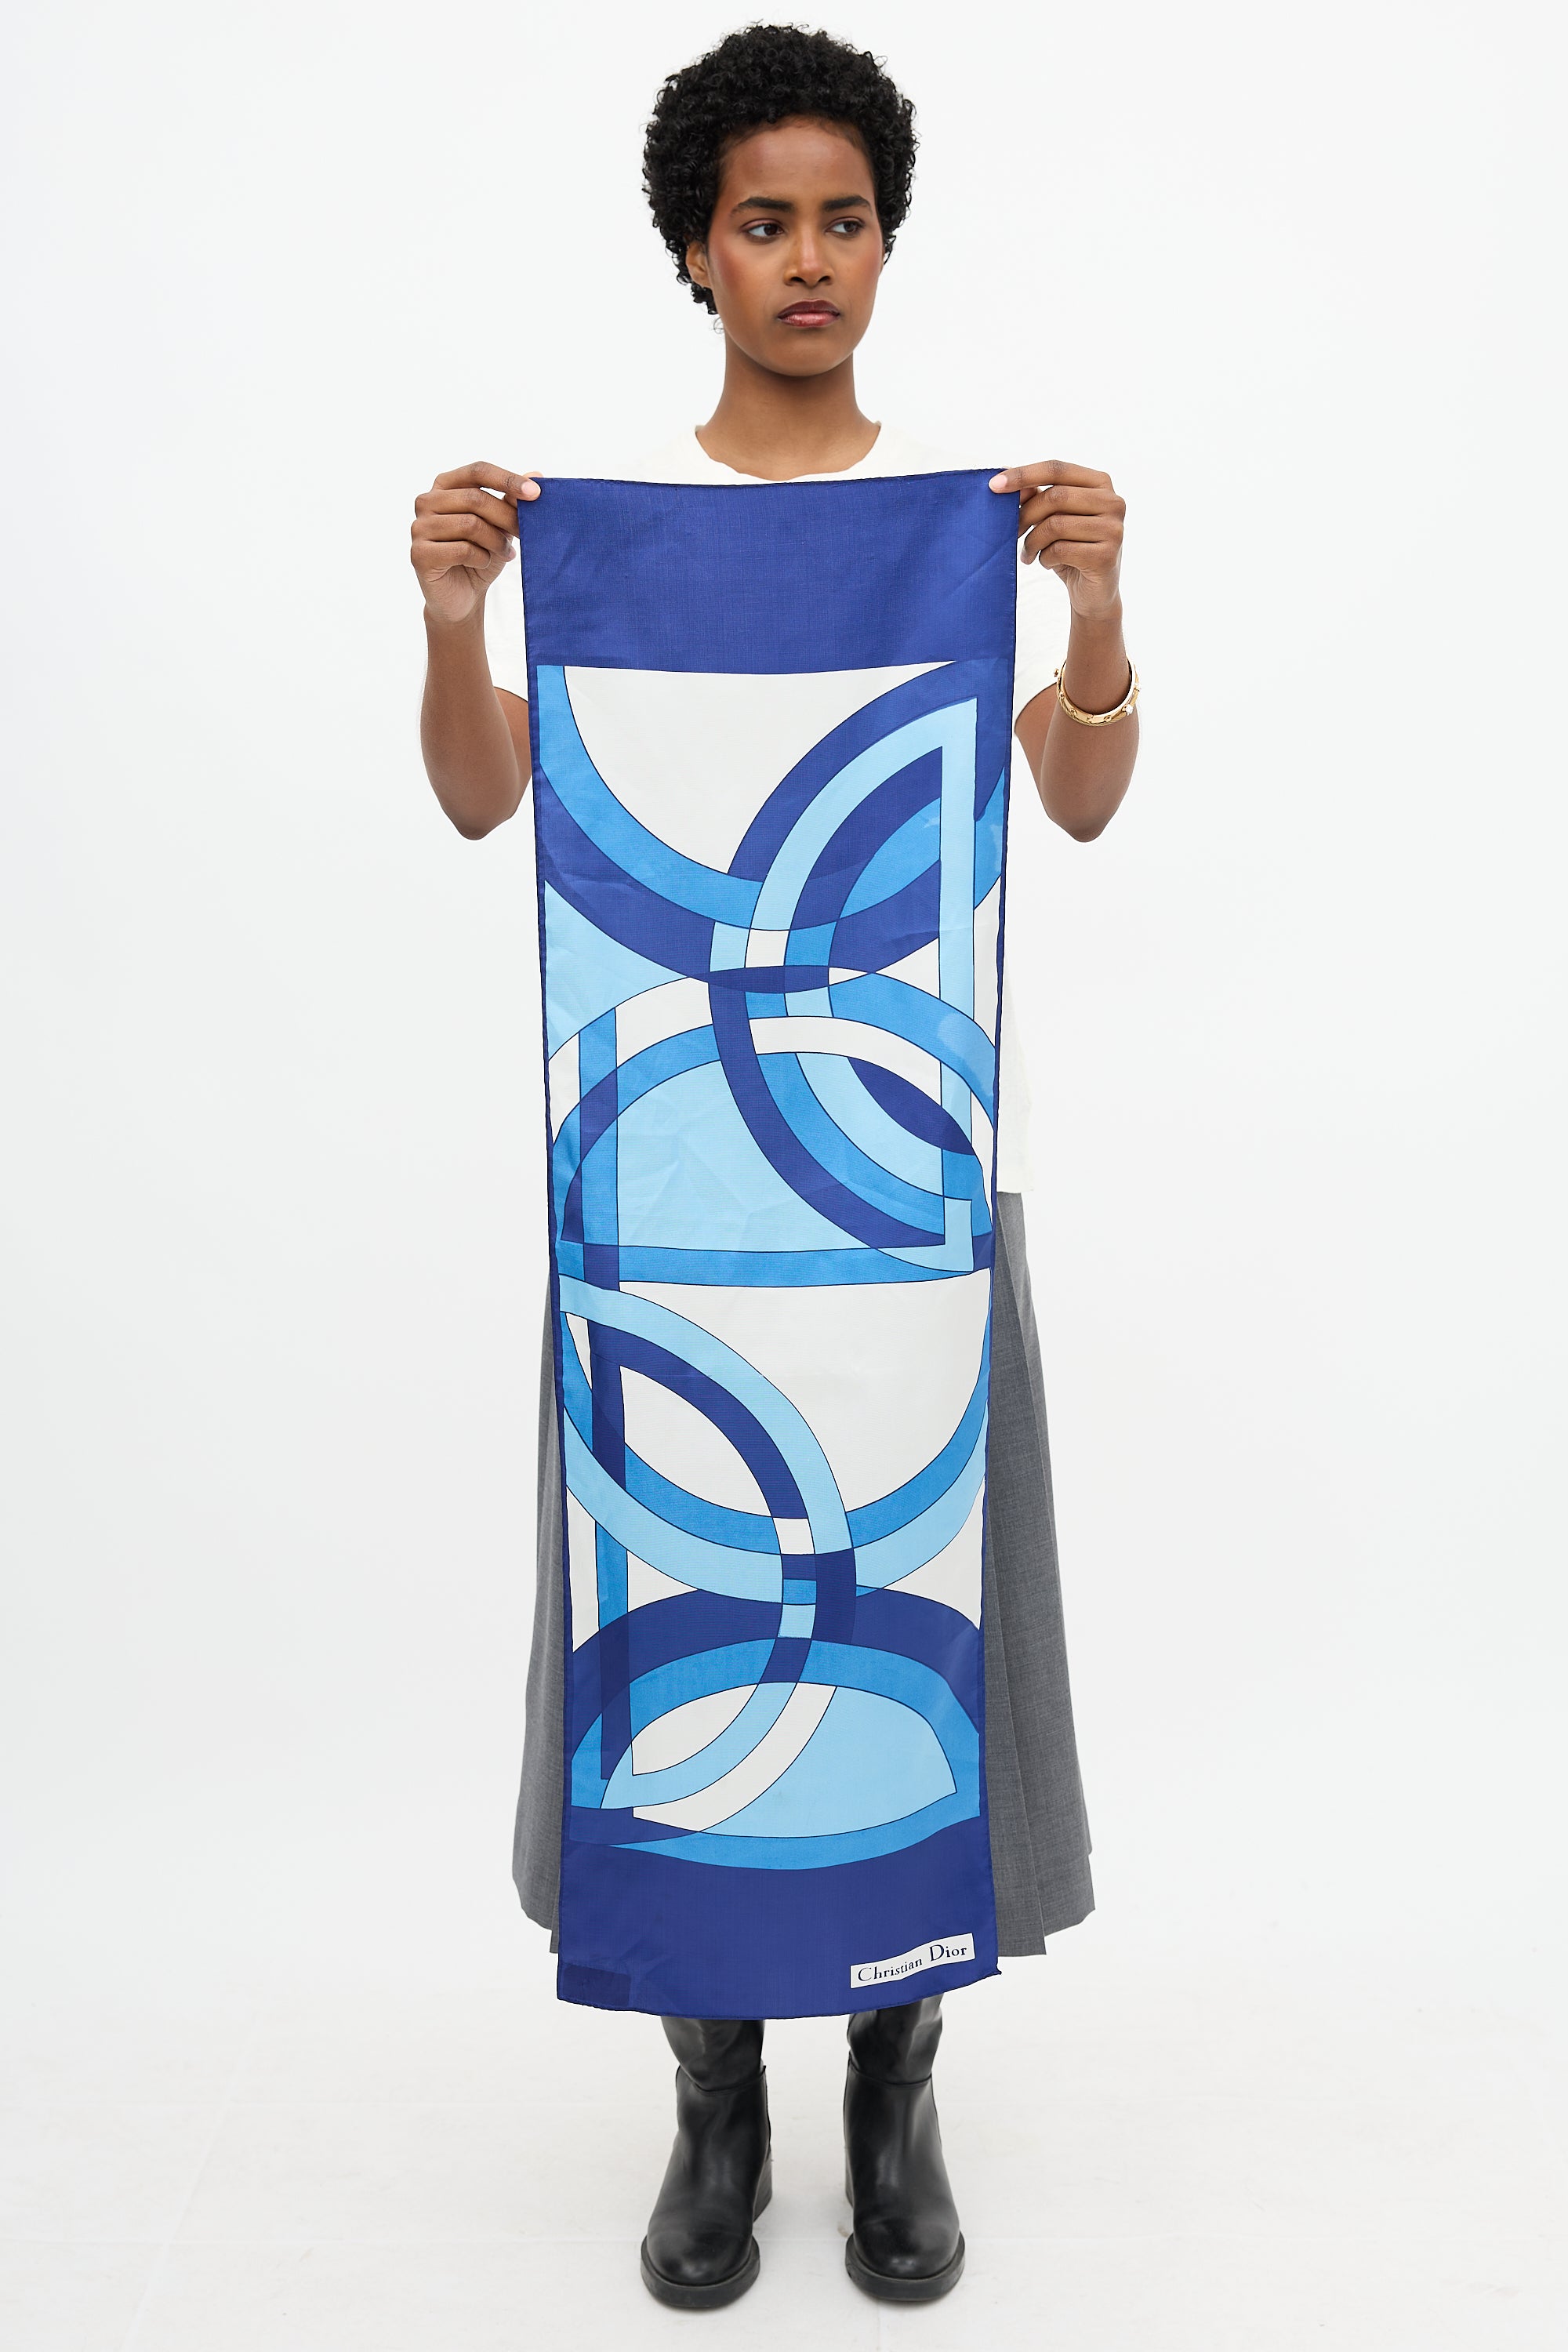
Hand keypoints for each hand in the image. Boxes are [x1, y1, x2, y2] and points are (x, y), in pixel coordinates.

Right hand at [411, 461, 539, 626]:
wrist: (462, 598)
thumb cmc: (480, 556)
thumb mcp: (500, 526)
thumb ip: (511, 501)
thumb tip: (536, 473)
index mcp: (444, 486)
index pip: (477, 471)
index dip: (507, 479)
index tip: (536, 493)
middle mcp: (426, 501)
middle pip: (476, 498)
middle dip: (507, 517)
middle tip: (525, 533)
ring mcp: (419, 527)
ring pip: (470, 524)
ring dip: (496, 542)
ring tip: (506, 554)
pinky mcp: (419, 554)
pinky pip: (461, 550)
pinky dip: (481, 558)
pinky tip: (483, 563)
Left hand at [989, 461, 1124, 620]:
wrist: (1093, 593)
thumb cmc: (1070, 550)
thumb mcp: (1053, 520)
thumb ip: (1036, 497)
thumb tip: (1006, 480)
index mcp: (1100, 483)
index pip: (1056, 469)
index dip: (1023, 474)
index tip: (993, 486)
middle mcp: (1113, 501)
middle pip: (1055, 496)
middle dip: (1025, 515)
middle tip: (1012, 533)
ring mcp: (1113, 528)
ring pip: (1055, 525)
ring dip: (1032, 542)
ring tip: (1028, 554)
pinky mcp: (1106, 555)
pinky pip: (1060, 550)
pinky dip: (1044, 558)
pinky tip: (1046, 563)